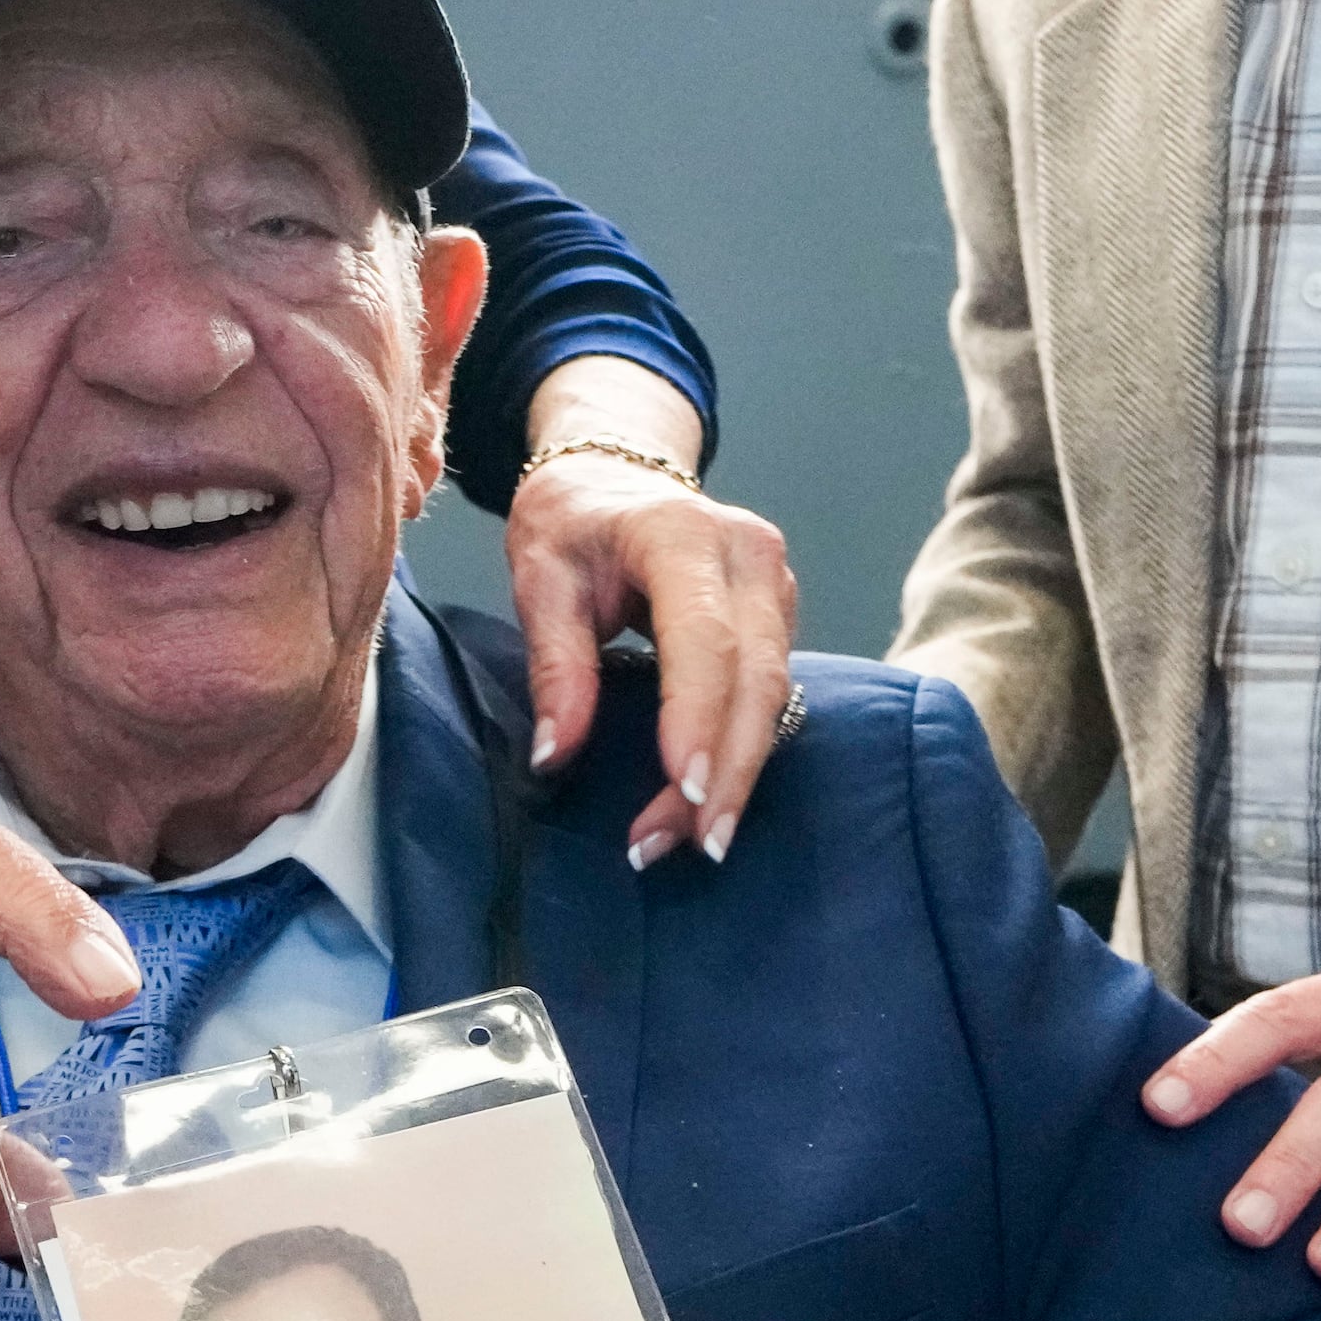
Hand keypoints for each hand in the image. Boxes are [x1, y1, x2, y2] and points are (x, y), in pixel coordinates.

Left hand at [503, 366, 798, 868]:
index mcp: (681, 532)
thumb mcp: (540, 578)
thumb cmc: (571, 522)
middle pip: (755, 679)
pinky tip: (710, 801)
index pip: (704, 638)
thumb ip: (556, 664)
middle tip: (690, 847)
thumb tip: (555, 754)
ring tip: (692, 841)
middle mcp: (749, 553)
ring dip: (736, 774)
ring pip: (773, 695)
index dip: (697, 720)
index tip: (680, 792)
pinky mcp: (780, 614)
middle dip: (726, 772)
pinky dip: (742, 751)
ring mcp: (776, 583)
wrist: (614, 473)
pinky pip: (773, 693)